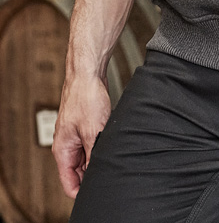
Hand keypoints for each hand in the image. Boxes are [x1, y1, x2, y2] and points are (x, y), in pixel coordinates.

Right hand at [52, 74, 110, 197]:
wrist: (88, 73)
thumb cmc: (85, 97)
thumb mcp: (92, 131)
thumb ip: (93, 156)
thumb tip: (96, 174)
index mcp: (63, 149)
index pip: (69, 182)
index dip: (82, 191)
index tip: (97, 189)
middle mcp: (67, 145)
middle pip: (79, 171)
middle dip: (93, 173)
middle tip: (110, 168)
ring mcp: (76, 135)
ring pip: (87, 157)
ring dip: (98, 157)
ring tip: (110, 151)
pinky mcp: (86, 126)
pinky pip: (93, 144)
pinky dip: (101, 145)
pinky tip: (110, 140)